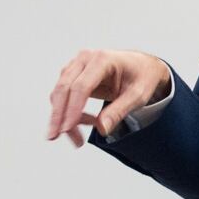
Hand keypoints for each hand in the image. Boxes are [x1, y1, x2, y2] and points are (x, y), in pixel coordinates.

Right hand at [45, 49, 169, 146]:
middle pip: (64, 88)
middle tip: (55, 137)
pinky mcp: (73, 75)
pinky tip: (84, 123)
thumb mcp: (138, 95)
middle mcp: (85, 59)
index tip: (67, 129)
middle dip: (58, 115)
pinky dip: (68, 112)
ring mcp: (76, 66)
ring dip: (63, 117)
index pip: (81, 86)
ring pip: (60, 93)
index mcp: (103, 59)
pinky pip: (63, 95)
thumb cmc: (142, 77)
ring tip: (79, 138)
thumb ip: (119, 111)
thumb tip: (102, 129)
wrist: (142, 67)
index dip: (72, 109)